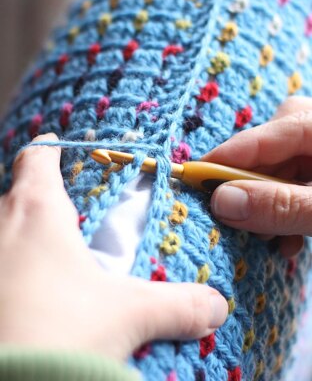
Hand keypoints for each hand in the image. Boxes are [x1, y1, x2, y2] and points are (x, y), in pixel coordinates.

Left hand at [0, 134, 227, 359]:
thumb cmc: (55, 334)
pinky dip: (11, 264)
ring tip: (47, 246)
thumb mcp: (127, 315)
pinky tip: (29, 288)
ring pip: (2, 229)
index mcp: (37, 214)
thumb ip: (177, 305)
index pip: (38, 161)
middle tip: (61, 202)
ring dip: (20, 231)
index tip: (54, 141)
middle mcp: (1, 229)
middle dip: (36, 192)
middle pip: (15, 193)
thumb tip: (216, 305)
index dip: (48, 148)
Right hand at [202, 97, 311, 257]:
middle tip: (236, 218)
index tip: (189, 179)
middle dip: (249, 188)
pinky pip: (295, 184)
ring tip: (269, 237)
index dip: (223, 160)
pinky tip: (290, 239)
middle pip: (267, 152)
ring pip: (279, 172)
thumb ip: (281, 206)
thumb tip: (221, 202)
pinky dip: (284, 211)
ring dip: (267, 206)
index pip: (262, 137)